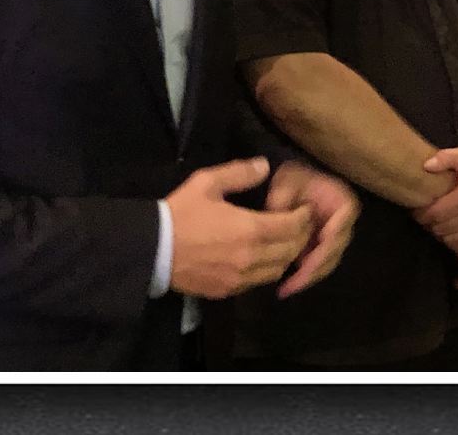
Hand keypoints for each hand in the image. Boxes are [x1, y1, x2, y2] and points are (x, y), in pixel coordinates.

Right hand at [164, 157, 313, 298]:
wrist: (152, 249)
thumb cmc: (181, 213)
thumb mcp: (207, 182)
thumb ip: (239, 173)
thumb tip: (265, 166)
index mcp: (250, 229)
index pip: (292, 226)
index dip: (303, 217)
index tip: (305, 209)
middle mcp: (251, 257)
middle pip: (290, 250)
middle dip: (299, 236)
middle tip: (299, 224)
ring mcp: (239, 278)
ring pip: (278, 270)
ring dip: (286, 255)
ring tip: (283, 241)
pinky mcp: (228, 290)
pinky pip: (258, 282)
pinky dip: (267, 270)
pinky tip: (262, 258)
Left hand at [264, 160, 359, 298]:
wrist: (291, 184)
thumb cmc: (292, 179)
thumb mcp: (286, 182)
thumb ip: (282, 199)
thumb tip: (281, 223)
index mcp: (341, 201)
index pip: (343, 218)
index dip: (332, 234)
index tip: (316, 246)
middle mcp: (343, 222)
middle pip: (336, 247)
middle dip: (316, 265)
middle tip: (296, 281)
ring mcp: (334, 238)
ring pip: (328, 262)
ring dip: (310, 275)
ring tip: (288, 288)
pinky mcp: (323, 249)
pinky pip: (319, 266)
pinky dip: (305, 276)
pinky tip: (288, 285)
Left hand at [412, 146, 457, 253]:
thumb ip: (444, 158)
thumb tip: (426, 166)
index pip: (436, 214)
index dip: (422, 214)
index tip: (417, 209)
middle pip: (441, 229)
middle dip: (429, 223)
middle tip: (426, 215)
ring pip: (451, 240)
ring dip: (441, 233)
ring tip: (438, 221)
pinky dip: (454, 241)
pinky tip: (452, 230)